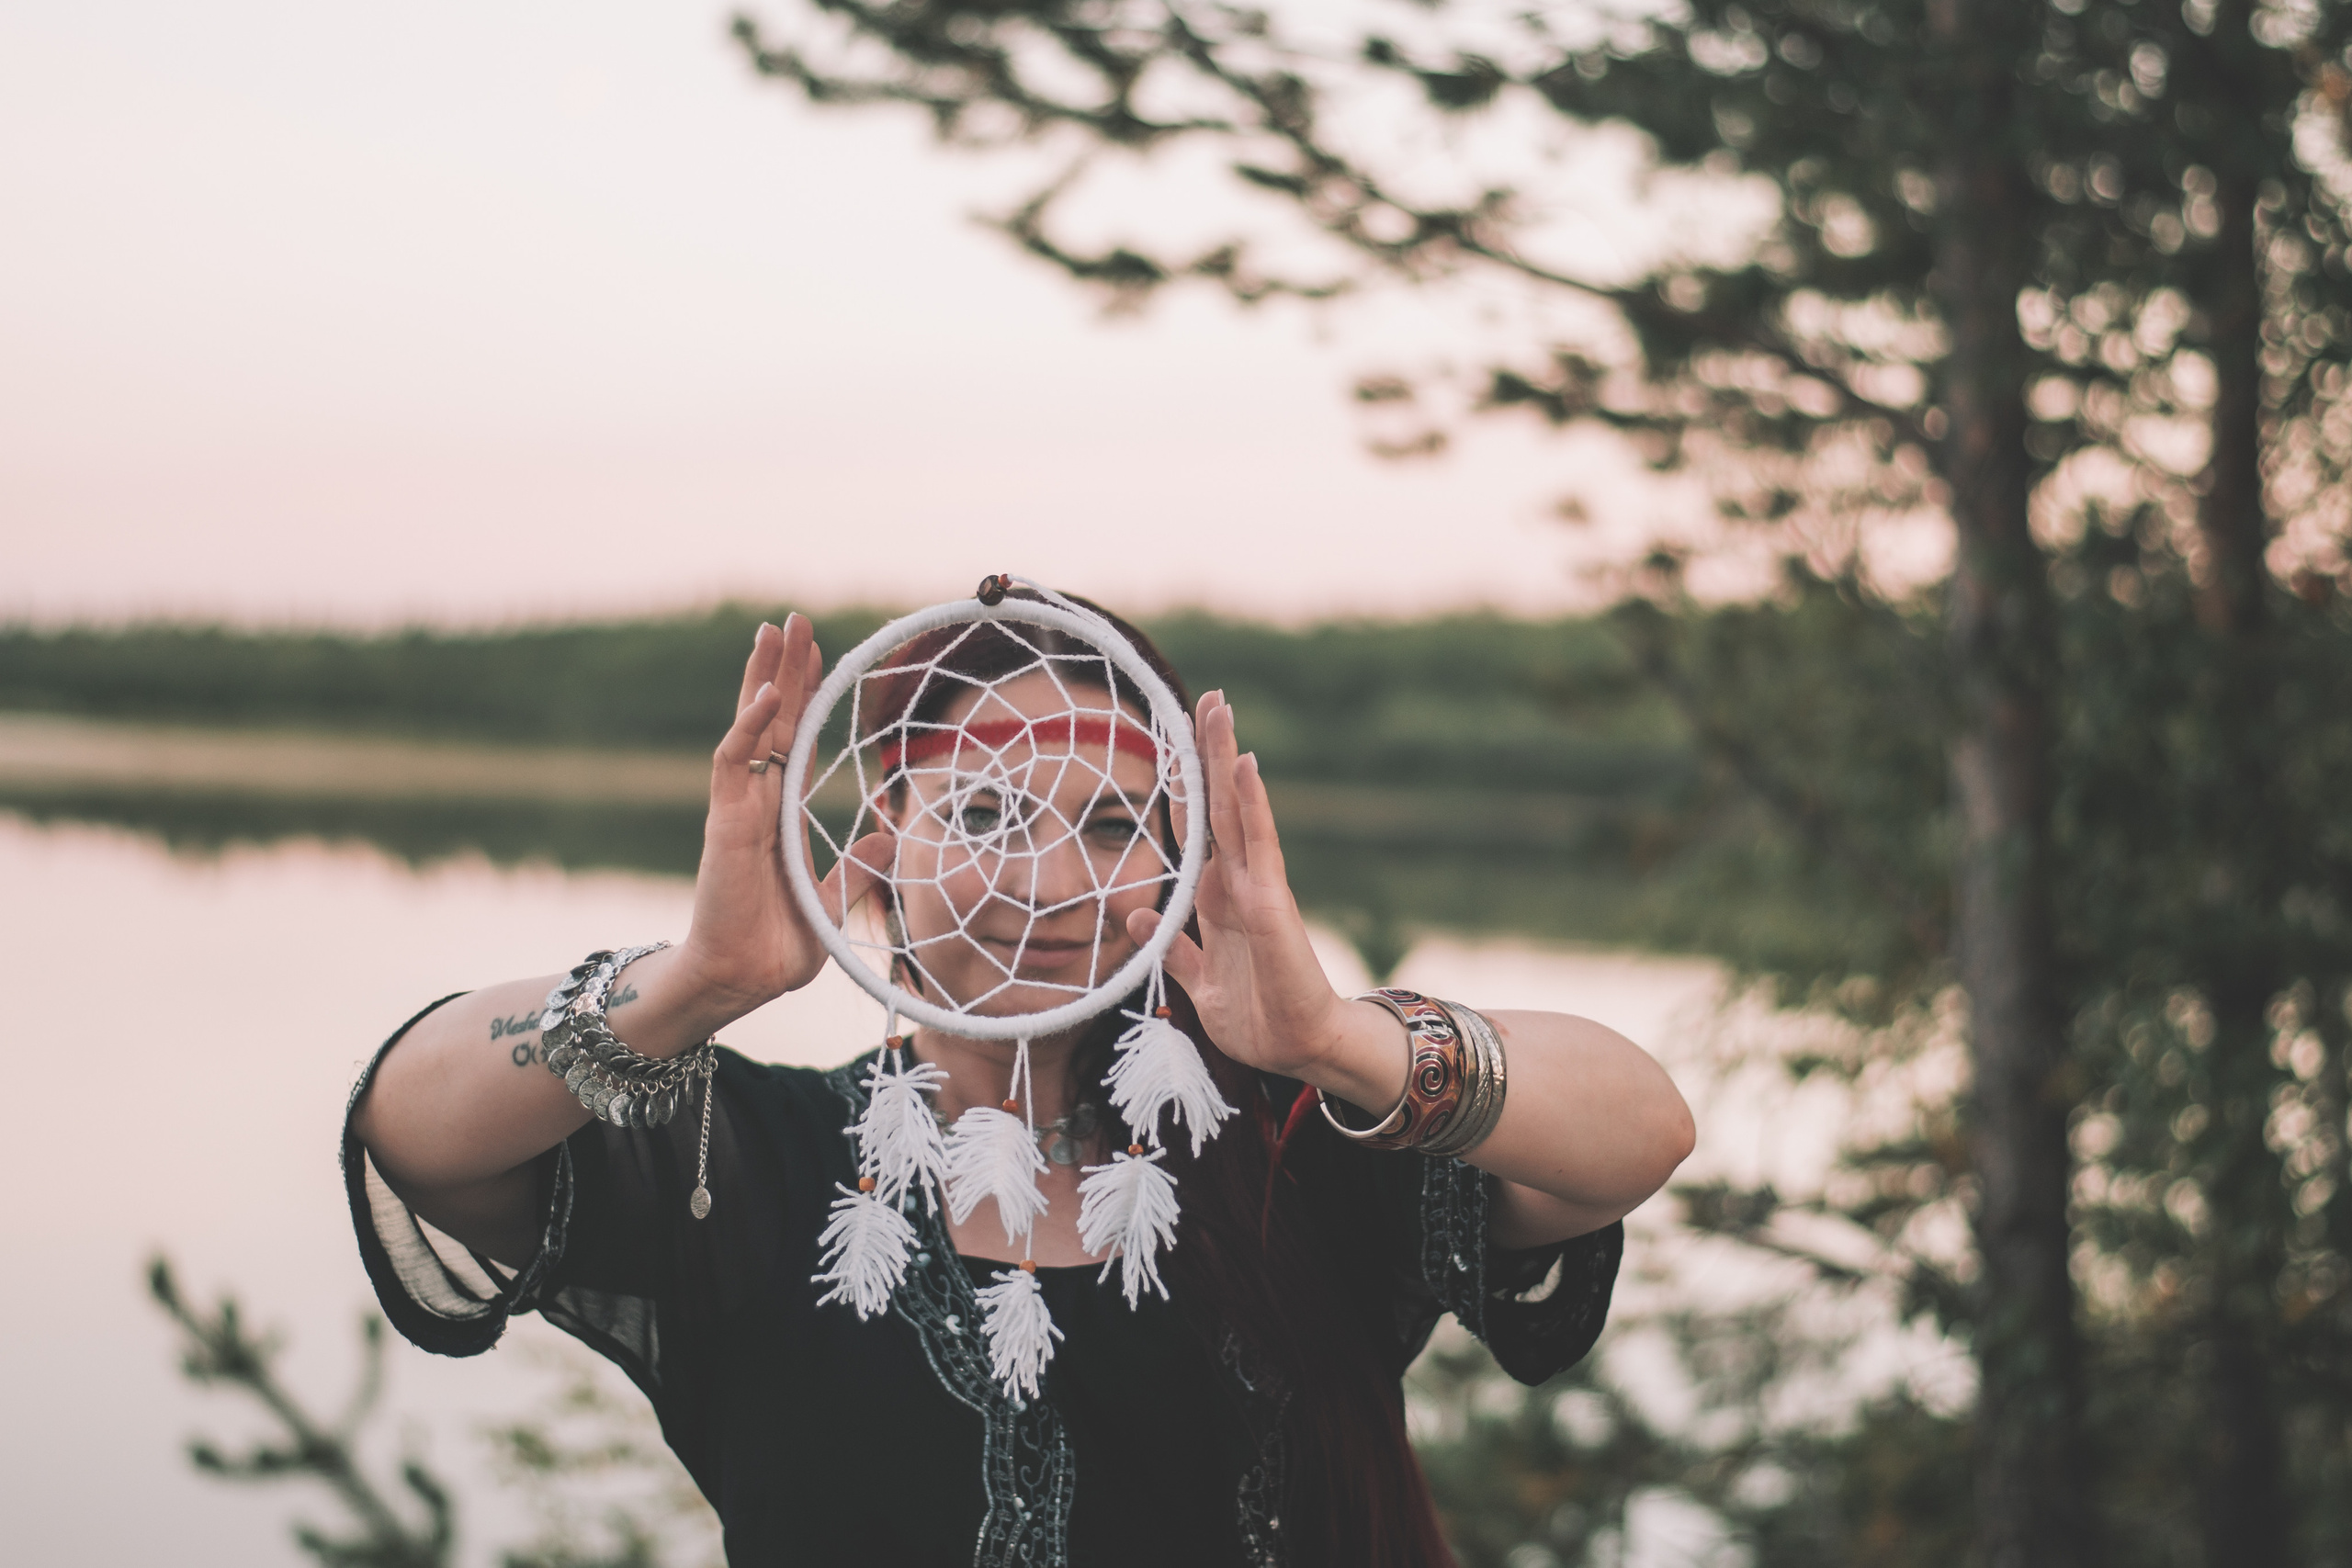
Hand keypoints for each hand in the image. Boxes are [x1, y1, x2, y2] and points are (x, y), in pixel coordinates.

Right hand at [675, 617, 889, 1017]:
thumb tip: (888, 836)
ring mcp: (739, 808)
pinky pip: (733, 765)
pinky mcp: (725, 823)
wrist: (742, 979)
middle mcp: (759, 801)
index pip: (796, 738)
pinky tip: (764, 696)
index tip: (818, 652)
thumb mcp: (830, 898)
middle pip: (773, 719)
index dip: (805, 695)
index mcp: (782, 813)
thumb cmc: (778, 944)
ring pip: (749, 727)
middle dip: (784, 668)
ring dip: (761, 678)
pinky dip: (747, 729)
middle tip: (794, 618)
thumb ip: (855, 867)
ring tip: (772, 631)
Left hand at [1124, 691, 1374, 1084]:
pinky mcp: (1272, 902)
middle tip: (1211, 698)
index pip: (1200, 830)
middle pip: (1218, 805)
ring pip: (1237, 810)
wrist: (1300, 1049)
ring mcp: (1256, 887)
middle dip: (1211, 752)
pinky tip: (1244, 765)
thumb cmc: (1258, 1016)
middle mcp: (1237, 883)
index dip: (1189, 786)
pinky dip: (1251, 802)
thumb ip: (1171, 947)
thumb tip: (1137, 913)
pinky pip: (1259, 843)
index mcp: (1217, 899)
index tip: (1181, 739)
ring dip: (1227, 758)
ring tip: (1221, 708)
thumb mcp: (1199, 981)